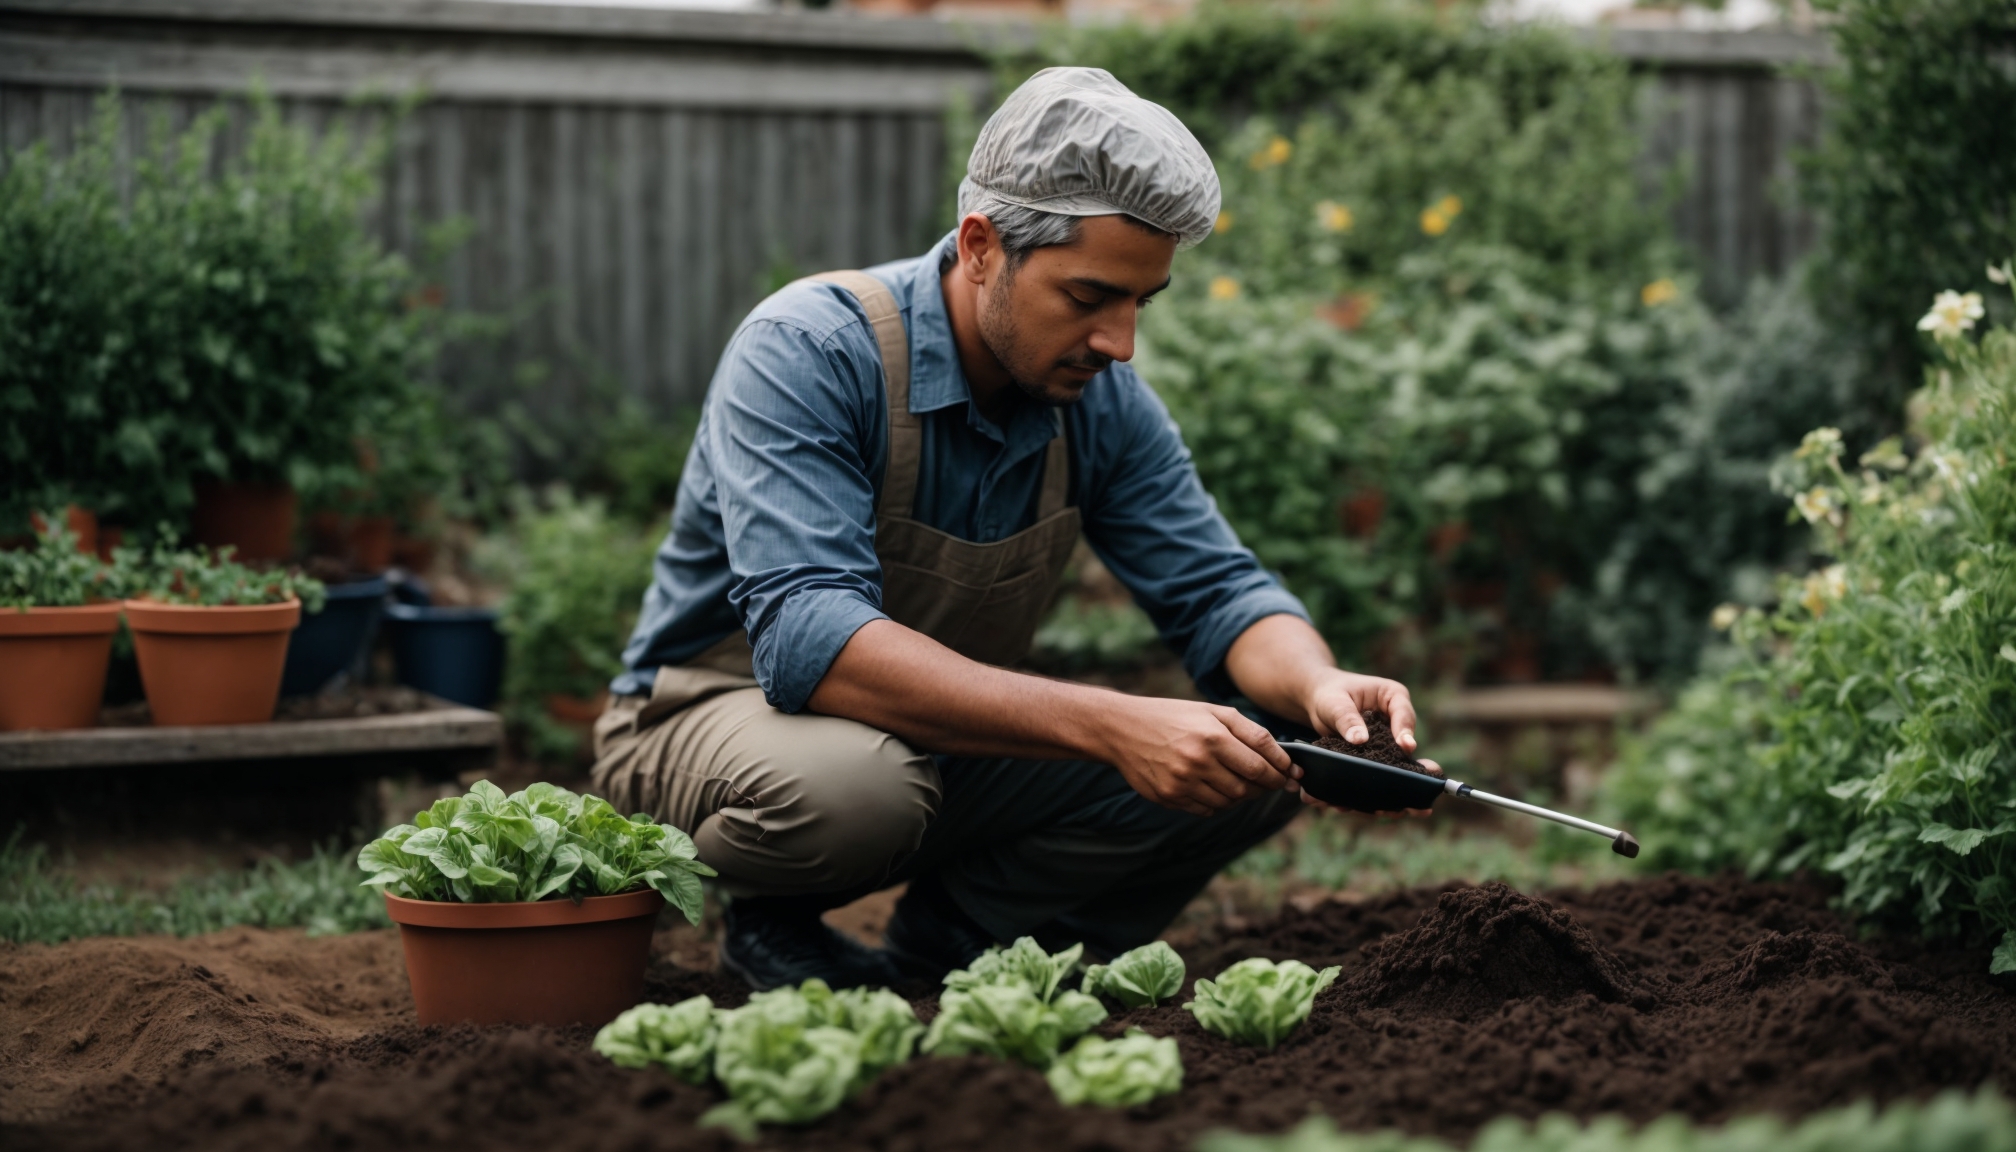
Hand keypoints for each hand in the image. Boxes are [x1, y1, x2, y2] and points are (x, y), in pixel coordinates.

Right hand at [1094, 696, 1299, 816]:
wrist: (1123, 729)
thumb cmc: (1174, 716)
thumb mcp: (1214, 712)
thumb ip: (1251, 732)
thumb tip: (1283, 760)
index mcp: (1213, 737)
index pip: (1261, 767)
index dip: (1281, 774)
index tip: (1291, 775)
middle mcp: (1198, 763)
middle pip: (1248, 788)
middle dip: (1264, 786)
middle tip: (1267, 779)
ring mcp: (1182, 783)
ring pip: (1229, 802)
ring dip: (1241, 794)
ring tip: (1236, 778)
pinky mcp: (1170, 798)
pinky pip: (1207, 809)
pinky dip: (1218, 801)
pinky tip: (1212, 784)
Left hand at [1298, 668, 1435, 817]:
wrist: (1318, 701)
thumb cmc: (1329, 694)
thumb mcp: (1335, 703)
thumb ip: (1347, 719)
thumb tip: (1360, 740)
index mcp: (1393, 697)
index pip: (1404, 714)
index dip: (1406, 732)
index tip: (1406, 747)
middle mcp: (1395, 722)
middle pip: (1406, 748)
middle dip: (1410, 772)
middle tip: (1416, 789)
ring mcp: (1388, 743)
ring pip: (1394, 768)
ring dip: (1392, 789)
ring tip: (1393, 808)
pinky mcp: (1375, 759)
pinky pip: (1377, 775)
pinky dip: (1371, 792)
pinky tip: (1368, 809)